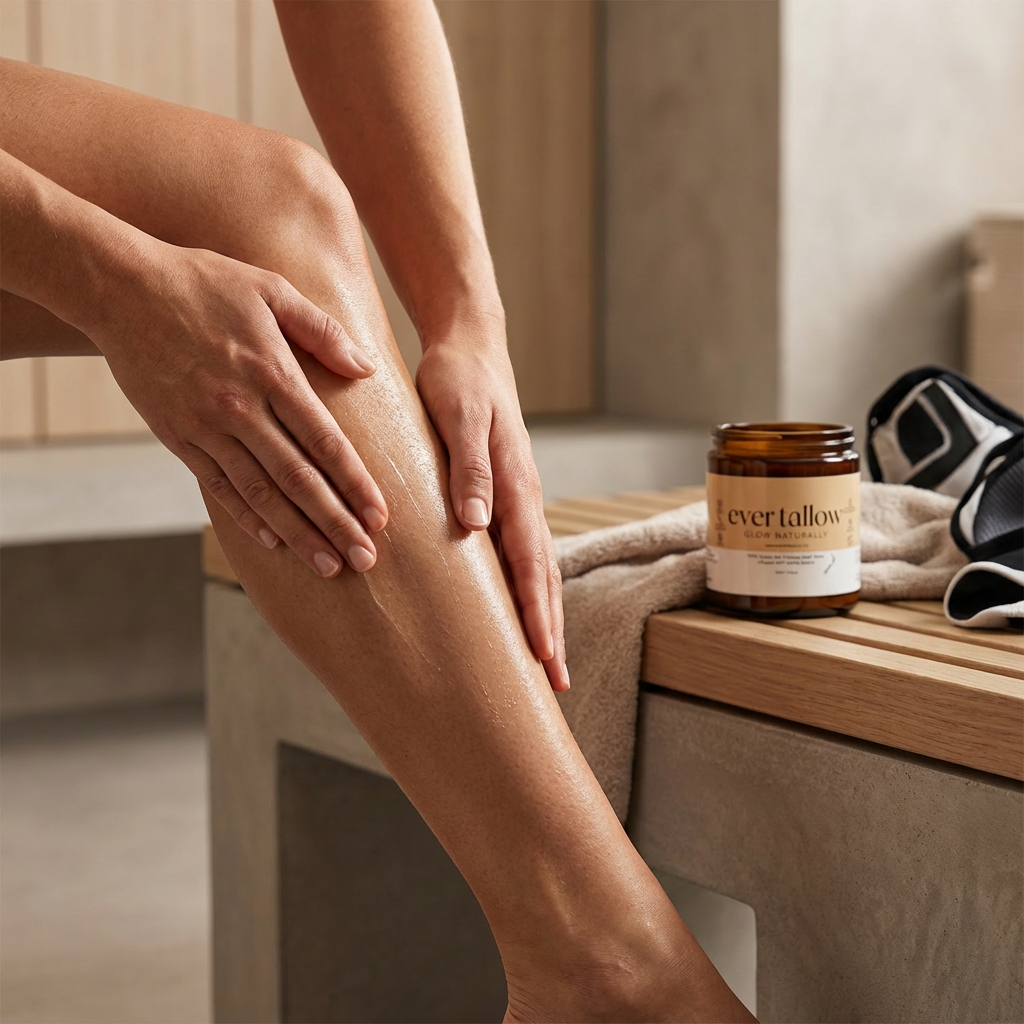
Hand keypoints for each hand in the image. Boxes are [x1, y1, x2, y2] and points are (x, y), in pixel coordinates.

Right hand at [92, 241, 387, 576]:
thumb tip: (367, 368)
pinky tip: (273, 543)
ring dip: (297, 533)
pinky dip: (246, 517)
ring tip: (327, 564)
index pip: (324, 441)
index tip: (380, 515)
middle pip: (298, 478)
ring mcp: (206, 426)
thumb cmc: (203, 282)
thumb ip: (322, 330)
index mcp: (272, 372)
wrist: (119, 287)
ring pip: (260, 493)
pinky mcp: (177, 436)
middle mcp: (241, 407)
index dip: (355, 482)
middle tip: (365, 558)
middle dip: (335, 522)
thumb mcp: (271, 289)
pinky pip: (218, 486)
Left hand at [415, 314, 567, 691]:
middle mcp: (522, 498)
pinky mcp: (502, 494)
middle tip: (554, 682)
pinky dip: (526, 587)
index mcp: (515, 485)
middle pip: (543, 576)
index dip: (536, 613)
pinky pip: (518, 551)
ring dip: (542, 615)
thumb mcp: (458, 414)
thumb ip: (468, 467)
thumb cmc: (459, 378)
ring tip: (544, 658)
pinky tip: (516, 607)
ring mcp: (516, 498)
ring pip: (536, 568)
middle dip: (549, 630)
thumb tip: (477, 524)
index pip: (530, 563)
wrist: (470, 345)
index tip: (542, 656)